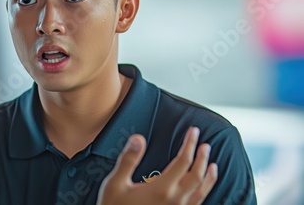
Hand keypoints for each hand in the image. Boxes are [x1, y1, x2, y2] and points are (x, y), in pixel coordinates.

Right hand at [97, 127, 217, 204]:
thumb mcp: (116, 183)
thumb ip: (128, 160)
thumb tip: (138, 138)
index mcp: (161, 188)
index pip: (183, 161)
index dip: (190, 144)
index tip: (193, 131)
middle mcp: (174, 200)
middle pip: (197, 175)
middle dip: (202, 158)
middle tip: (204, 144)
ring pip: (201, 192)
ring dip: (209, 176)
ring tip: (213, 165)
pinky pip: (197, 203)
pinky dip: (204, 192)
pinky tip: (203, 188)